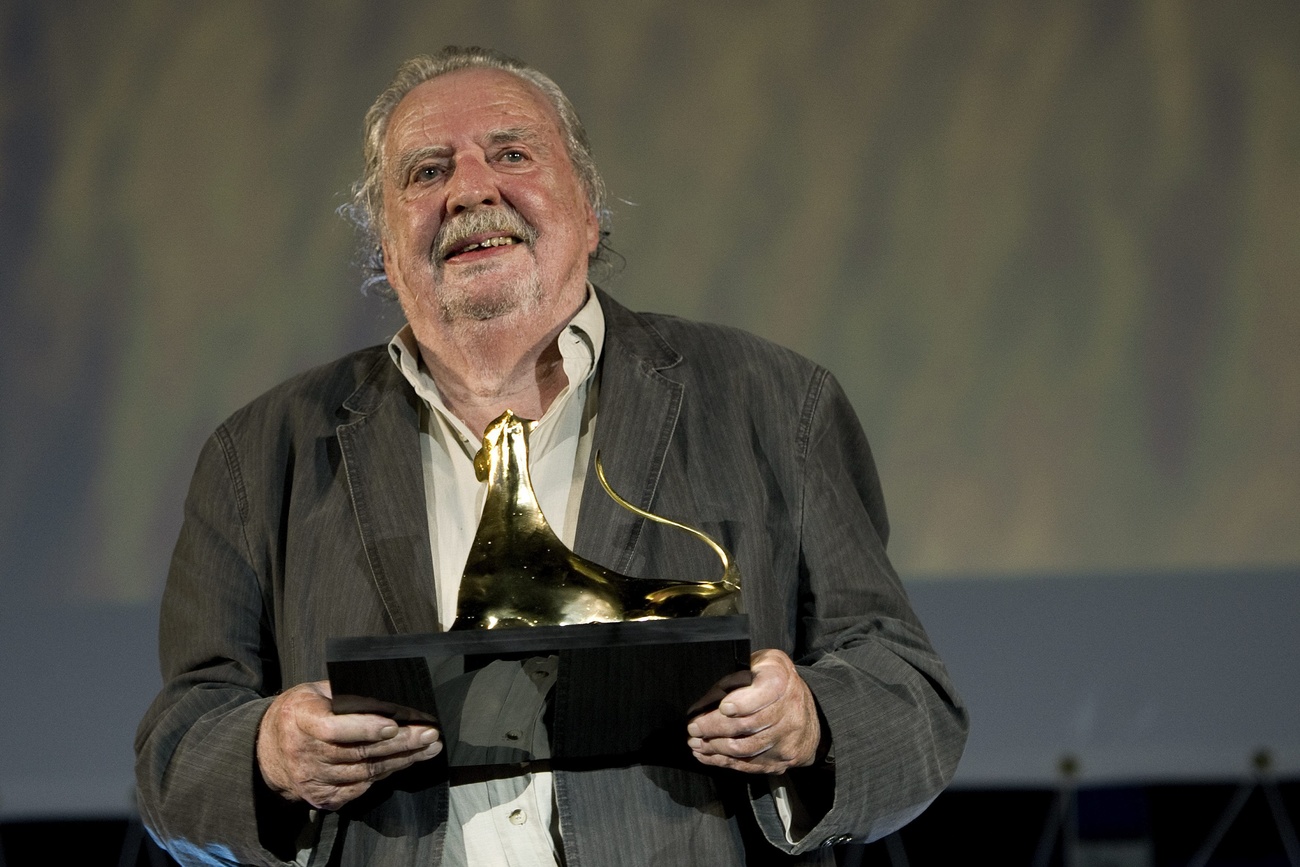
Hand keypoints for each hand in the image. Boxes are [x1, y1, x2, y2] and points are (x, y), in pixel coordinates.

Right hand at [256, 680, 441, 810]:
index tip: (394, 725)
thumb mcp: (316, 692)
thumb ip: (345, 693)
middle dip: (400, 744)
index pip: (333, 729)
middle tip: (430, 735)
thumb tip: (388, 695)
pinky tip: (404, 762)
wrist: (267, 750)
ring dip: (401, 760)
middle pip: (358, 753)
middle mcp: (303, 753)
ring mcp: (311, 780)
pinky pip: (360, 788)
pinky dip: (384, 774)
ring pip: (365, 773)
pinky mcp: (320, 798)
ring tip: (427, 748)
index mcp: (300, 719)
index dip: (364, 728)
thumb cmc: (301, 712)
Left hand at [686, 649, 821, 773]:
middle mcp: (789, 711)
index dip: (740, 704)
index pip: (761, 695)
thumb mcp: (755, 665)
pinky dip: (724, 762)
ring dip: (715, 748)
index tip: (721, 708)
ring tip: (696, 743)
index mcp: (780, 680)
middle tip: (694, 728)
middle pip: (747, 725)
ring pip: (744, 749)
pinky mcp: (783, 760)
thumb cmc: (775, 682)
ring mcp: (787, 739)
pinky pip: (749, 766)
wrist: (812, 711)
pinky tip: (709, 755)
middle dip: (714, 728)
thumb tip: (700, 708)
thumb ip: (729, 681)